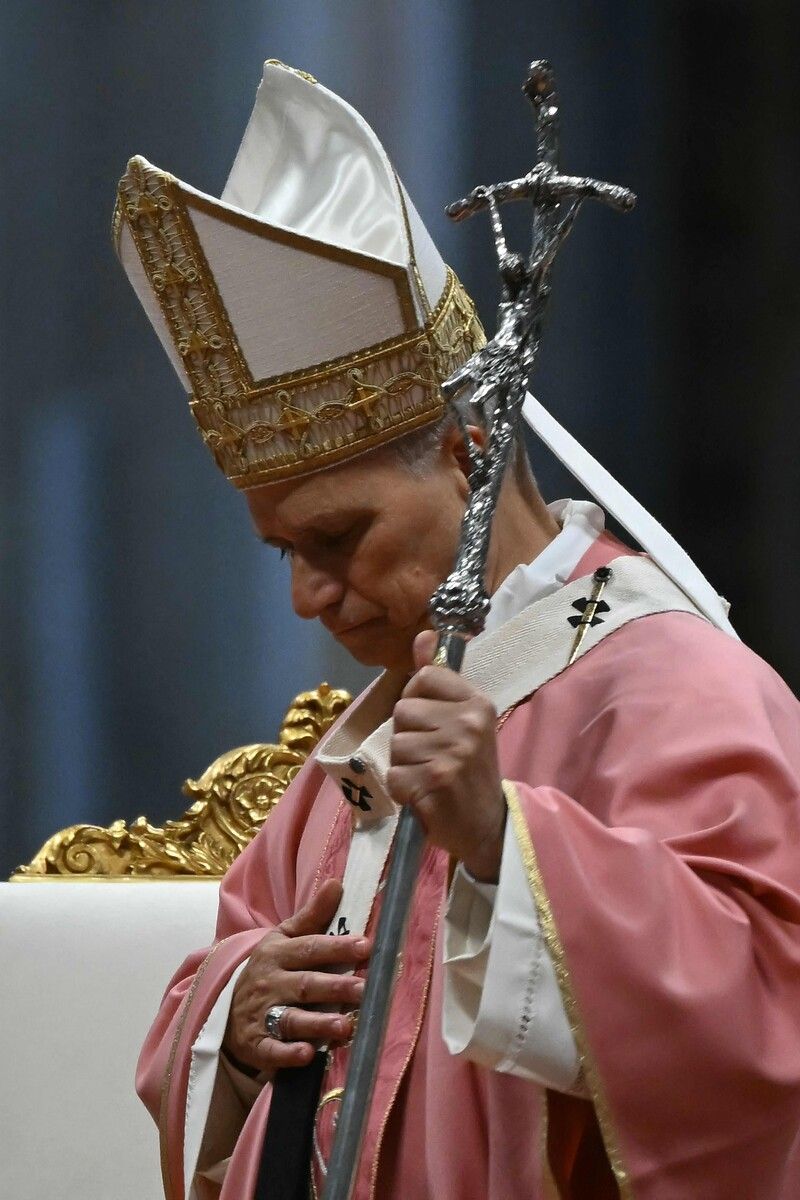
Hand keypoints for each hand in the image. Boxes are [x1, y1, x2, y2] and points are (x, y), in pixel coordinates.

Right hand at [224, 878, 370, 1074]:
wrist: (225, 1008)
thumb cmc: (269, 969)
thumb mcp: (283, 938)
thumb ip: (312, 915)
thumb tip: (336, 882)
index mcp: (278, 953)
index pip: (310, 948)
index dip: (338, 947)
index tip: (366, 946)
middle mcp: (270, 983)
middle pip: (305, 984)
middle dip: (335, 987)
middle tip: (364, 990)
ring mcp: (262, 1015)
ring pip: (291, 1018)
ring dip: (318, 1023)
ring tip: (345, 1026)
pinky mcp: (257, 1045)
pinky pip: (272, 1050)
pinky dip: (288, 1054)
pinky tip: (308, 1054)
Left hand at [388, 630, 505, 881]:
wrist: (488, 825)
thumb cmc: (470, 769)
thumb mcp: (463, 720)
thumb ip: (439, 678)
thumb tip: (423, 635)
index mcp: (477, 703)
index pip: (425, 676)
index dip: (418, 699)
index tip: (432, 721)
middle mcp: (468, 723)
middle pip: (403, 710)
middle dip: (408, 735)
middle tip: (432, 756)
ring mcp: (453, 752)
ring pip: (395, 743)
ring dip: (405, 764)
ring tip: (429, 776)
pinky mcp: (435, 781)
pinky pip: (394, 775)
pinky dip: (403, 789)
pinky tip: (425, 794)